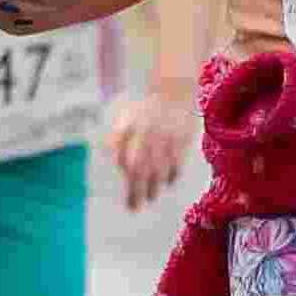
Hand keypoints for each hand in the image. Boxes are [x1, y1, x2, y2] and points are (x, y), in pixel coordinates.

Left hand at [103, 88, 188, 206]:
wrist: (172, 88)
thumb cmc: (144, 106)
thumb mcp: (123, 116)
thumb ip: (116, 138)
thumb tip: (112, 159)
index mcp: (132, 129)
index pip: (127, 161)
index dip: (125, 179)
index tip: (123, 193)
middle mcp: (149, 135)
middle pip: (143, 169)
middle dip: (138, 191)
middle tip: (134, 207)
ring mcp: (168, 138)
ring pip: (161, 168)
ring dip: (155, 186)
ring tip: (150, 198)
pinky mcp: (183, 139)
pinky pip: (178, 162)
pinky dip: (172, 175)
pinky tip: (167, 182)